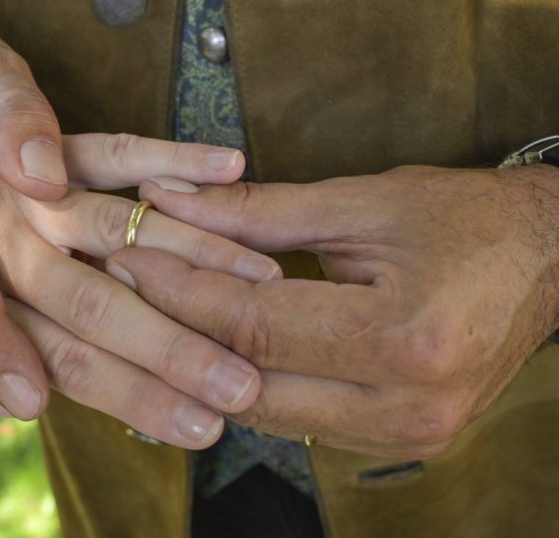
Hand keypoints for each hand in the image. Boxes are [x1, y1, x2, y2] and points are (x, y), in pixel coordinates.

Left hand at [0, 134, 278, 447]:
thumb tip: (24, 406)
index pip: (70, 362)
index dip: (137, 395)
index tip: (196, 426)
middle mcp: (7, 251)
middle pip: (100, 307)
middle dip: (172, 352)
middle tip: (242, 386)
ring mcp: (30, 194)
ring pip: (123, 231)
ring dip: (196, 260)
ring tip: (263, 289)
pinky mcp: (45, 141)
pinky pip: (112, 148)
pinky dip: (170, 157)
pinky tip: (227, 167)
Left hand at [107, 166, 558, 458]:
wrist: (547, 264)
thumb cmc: (467, 221)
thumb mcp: (362, 204)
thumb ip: (259, 211)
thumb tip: (169, 198)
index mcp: (406, 337)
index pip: (257, 325)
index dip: (182, 290)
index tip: (129, 256)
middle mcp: (406, 403)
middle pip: (251, 381)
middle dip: (177, 334)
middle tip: (123, 290)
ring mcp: (404, 435)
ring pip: (267, 412)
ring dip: (205, 366)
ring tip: (155, 316)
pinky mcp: (398, 441)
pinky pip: (298, 422)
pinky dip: (249, 385)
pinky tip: (214, 350)